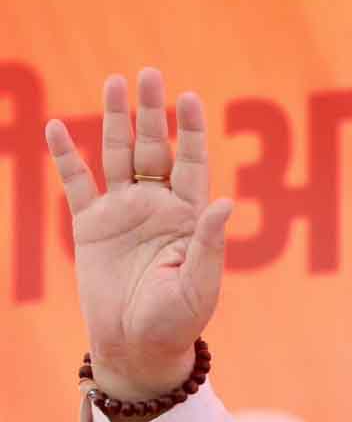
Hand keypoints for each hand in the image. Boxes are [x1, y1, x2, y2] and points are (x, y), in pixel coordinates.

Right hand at [44, 67, 231, 400]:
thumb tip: (225, 202)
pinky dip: (66, 157)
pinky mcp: (91, 226)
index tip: (190, 99)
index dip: (191, 131)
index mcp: (189, 216)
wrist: (139, 347)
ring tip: (116, 82)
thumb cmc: (179, 320)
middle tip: (150, 74)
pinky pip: (77, 184)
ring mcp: (123, 212)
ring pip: (117, 155)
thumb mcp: (200, 283)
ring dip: (115, 120)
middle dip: (153, 112)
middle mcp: (158, 206)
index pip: (193, 163)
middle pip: (154, 148)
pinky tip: (57, 127)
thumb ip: (209, 242)